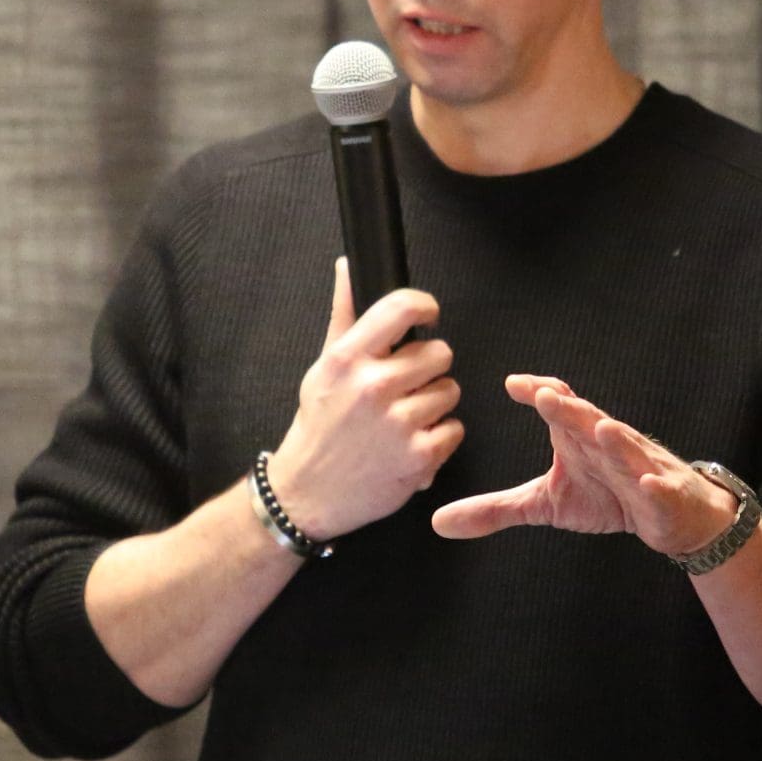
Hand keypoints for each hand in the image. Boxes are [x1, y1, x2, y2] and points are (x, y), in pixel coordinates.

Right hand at [266, 259, 463, 539]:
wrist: (306, 494)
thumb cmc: (318, 427)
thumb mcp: (322, 368)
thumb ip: (344, 315)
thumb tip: (348, 266)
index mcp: (348, 358)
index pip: (402, 308)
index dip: (425, 307)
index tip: (428, 317)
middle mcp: (373, 387)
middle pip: (439, 353)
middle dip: (429, 369)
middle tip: (406, 387)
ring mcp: (397, 423)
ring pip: (450, 391)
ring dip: (435, 404)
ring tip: (406, 419)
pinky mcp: (418, 457)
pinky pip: (455, 428)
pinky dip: (440, 438)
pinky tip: (413, 443)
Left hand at [431, 374, 737, 555]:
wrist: (670, 515)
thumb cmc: (607, 496)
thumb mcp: (544, 504)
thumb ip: (494, 508)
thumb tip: (437, 521)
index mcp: (578, 438)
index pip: (559, 406)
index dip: (539, 391)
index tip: (512, 384)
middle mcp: (608, 444)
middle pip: (588, 420)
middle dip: (570, 408)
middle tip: (547, 395)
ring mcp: (640, 468)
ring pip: (628, 449)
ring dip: (617, 438)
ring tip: (602, 428)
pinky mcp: (663, 495)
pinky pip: (660, 489)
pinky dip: (655, 485)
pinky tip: (647, 483)